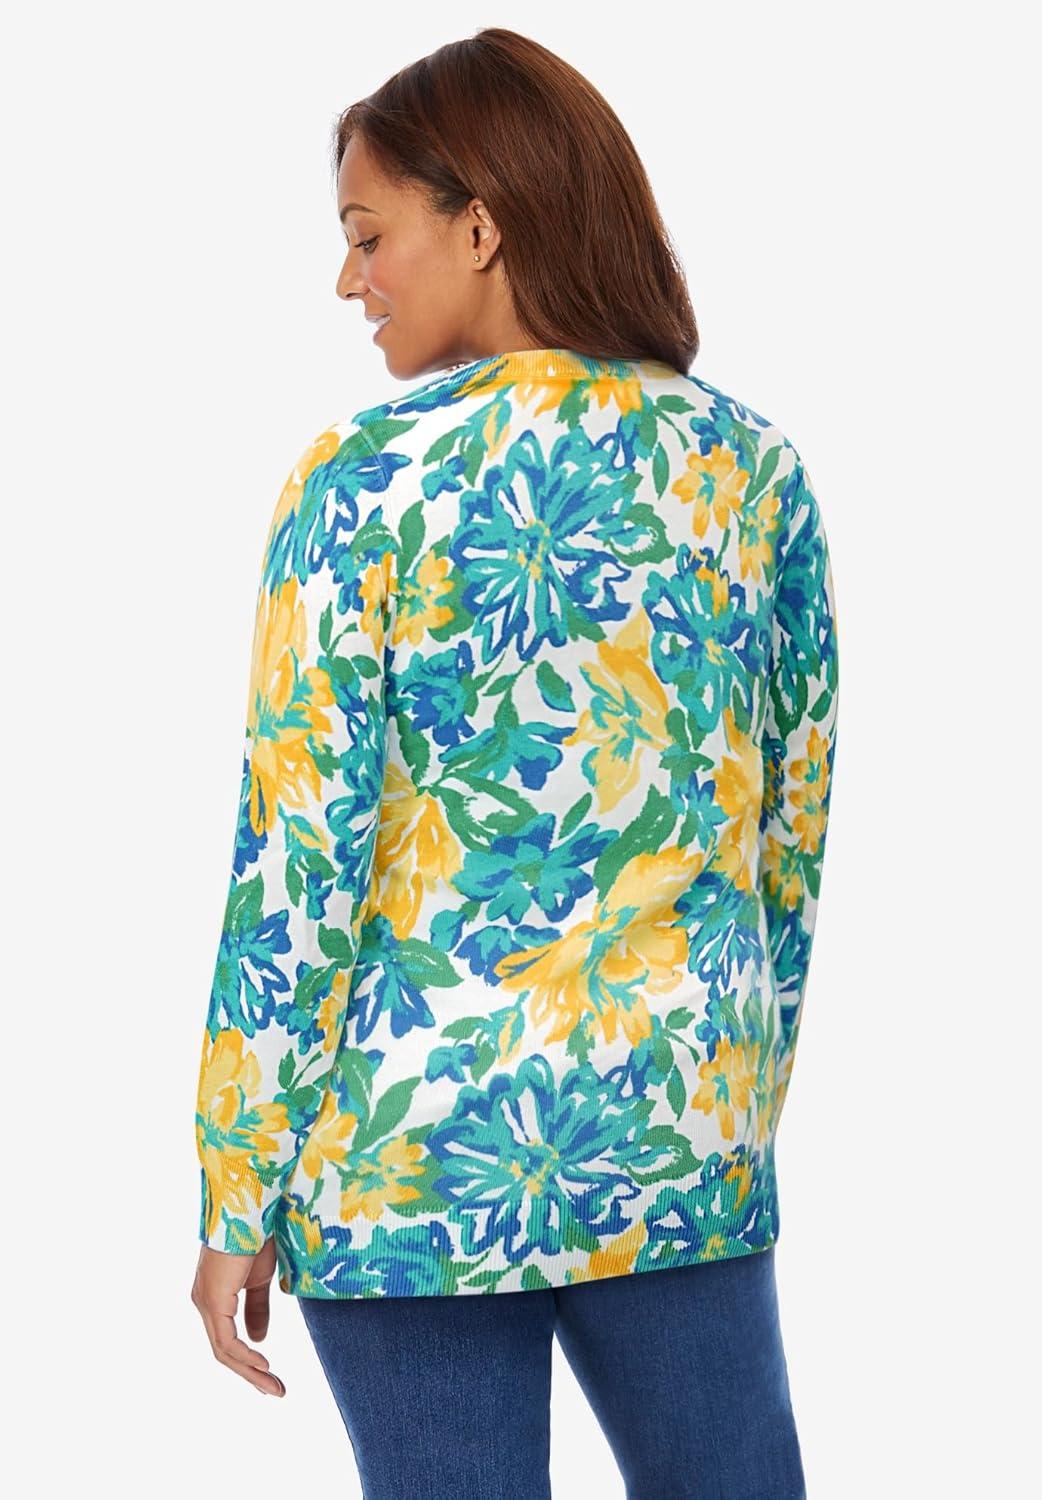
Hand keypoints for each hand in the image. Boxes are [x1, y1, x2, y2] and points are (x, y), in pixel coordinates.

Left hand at [191, 1236, 285, 1395]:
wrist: (250, 1210)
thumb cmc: (257, 1237)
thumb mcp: (262, 1279)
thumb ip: (258, 1308)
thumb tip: (259, 1339)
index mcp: (214, 1297)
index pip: (227, 1339)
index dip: (248, 1361)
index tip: (271, 1375)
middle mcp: (204, 1303)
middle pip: (224, 1351)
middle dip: (251, 1374)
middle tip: (276, 1391)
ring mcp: (206, 1303)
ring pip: (224, 1351)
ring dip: (251, 1372)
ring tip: (274, 1386)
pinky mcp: (213, 1301)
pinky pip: (226, 1341)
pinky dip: (245, 1356)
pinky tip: (263, 1365)